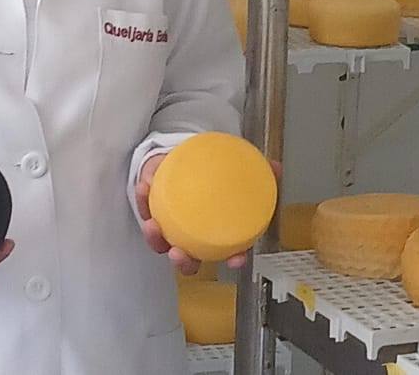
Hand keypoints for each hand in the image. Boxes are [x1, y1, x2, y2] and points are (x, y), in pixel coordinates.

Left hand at [136, 155, 280, 275]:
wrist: (183, 157)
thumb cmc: (210, 173)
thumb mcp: (235, 169)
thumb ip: (257, 170)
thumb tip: (276, 167)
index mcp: (214, 233)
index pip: (227, 252)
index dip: (233, 259)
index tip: (235, 259)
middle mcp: (192, 237)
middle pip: (189, 260)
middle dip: (184, 262)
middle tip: (179, 253)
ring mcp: (170, 229)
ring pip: (161, 243)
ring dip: (155, 238)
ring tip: (153, 225)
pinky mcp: (151, 212)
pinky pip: (145, 211)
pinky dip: (143, 202)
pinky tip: (145, 188)